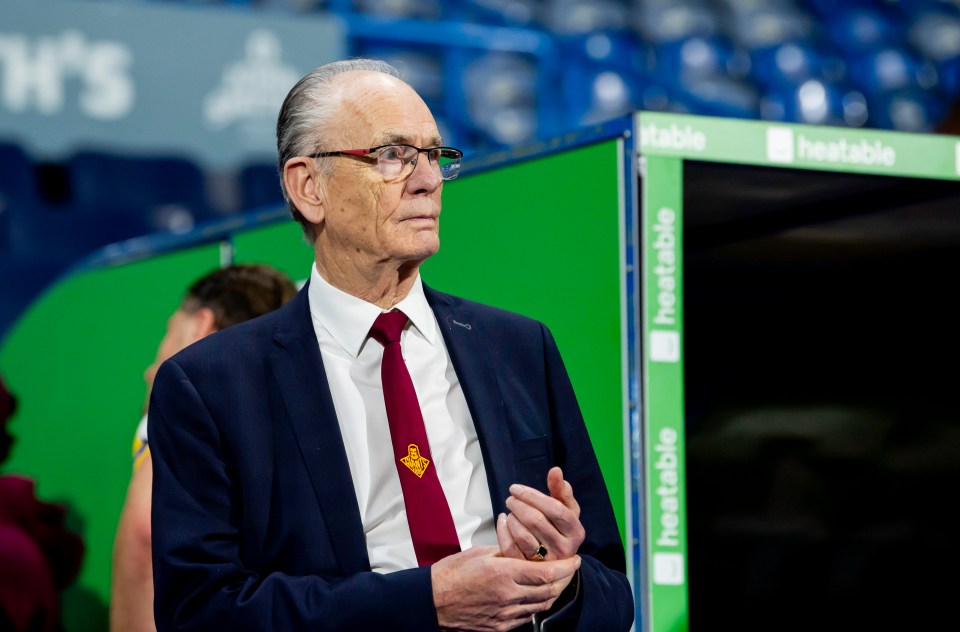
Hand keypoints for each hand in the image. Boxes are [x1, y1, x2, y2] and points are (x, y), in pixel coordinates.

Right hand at [432, 545, 580, 631]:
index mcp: (503, 574)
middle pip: (549, 591)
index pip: (545, 573)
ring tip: (558, 580)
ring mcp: (505, 615)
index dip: (565, 568)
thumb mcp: (480, 552)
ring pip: (541, 605)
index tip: (574, 560)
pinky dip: (537, 604)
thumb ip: (506, 550)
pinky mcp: (500, 626)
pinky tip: (537, 594)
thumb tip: (524, 546)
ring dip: (553, 592)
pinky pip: (527, 616)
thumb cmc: (451, 574)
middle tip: (570, 569)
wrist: (432, 601)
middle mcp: (508, 597)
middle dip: (565, 580)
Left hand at [497, 467, 584, 562]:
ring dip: (512, 518)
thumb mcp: (565, 509)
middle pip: (537, 521)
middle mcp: (564, 550)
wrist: (554, 559)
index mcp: (576, 533)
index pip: (555, 509)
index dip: (533, 496)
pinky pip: (510, 547)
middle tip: (510, 498)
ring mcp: (546, 562)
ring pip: (523, 536)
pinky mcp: (528, 569)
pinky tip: (503, 520)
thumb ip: (560, 490)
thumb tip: (555, 470)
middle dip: (519, 505)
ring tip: (510, 510)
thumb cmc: (558, 527)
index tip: (516, 488)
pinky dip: (503, 531)